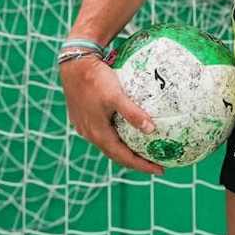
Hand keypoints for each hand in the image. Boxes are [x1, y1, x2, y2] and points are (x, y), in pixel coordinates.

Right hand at [60, 55, 166, 175]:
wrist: (73, 64)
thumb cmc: (96, 78)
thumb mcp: (115, 95)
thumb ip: (132, 112)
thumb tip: (151, 129)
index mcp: (98, 133)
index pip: (124, 157)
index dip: (142, 166)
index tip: (160, 170)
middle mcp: (90, 133)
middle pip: (116, 155)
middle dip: (135, 162)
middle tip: (155, 164)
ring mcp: (84, 126)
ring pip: (108, 145)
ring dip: (124, 151)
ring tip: (142, 151)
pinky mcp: (82, 117)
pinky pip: (102, 133)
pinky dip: (116, 138)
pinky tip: (125, 131)